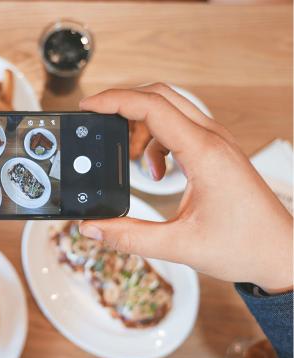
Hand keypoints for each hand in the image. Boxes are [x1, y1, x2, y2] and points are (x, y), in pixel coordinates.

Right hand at [79, 84, 292, 293]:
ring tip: (128, 158)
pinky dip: (156, 141)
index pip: (152, 107)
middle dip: (123, 105)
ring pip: (169, 109)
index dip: (115, 101)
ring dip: (140, 125)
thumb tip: (92, 227)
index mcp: (204, 153)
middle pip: (160, 96)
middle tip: (99, 124)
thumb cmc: (245, 246)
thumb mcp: (179, 245)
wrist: (281, 253)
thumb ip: (130, 237)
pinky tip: (156, 171)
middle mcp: (212, 139)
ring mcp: (216, 142)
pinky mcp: (216, 152)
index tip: (89, 106)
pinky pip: (178, 128)